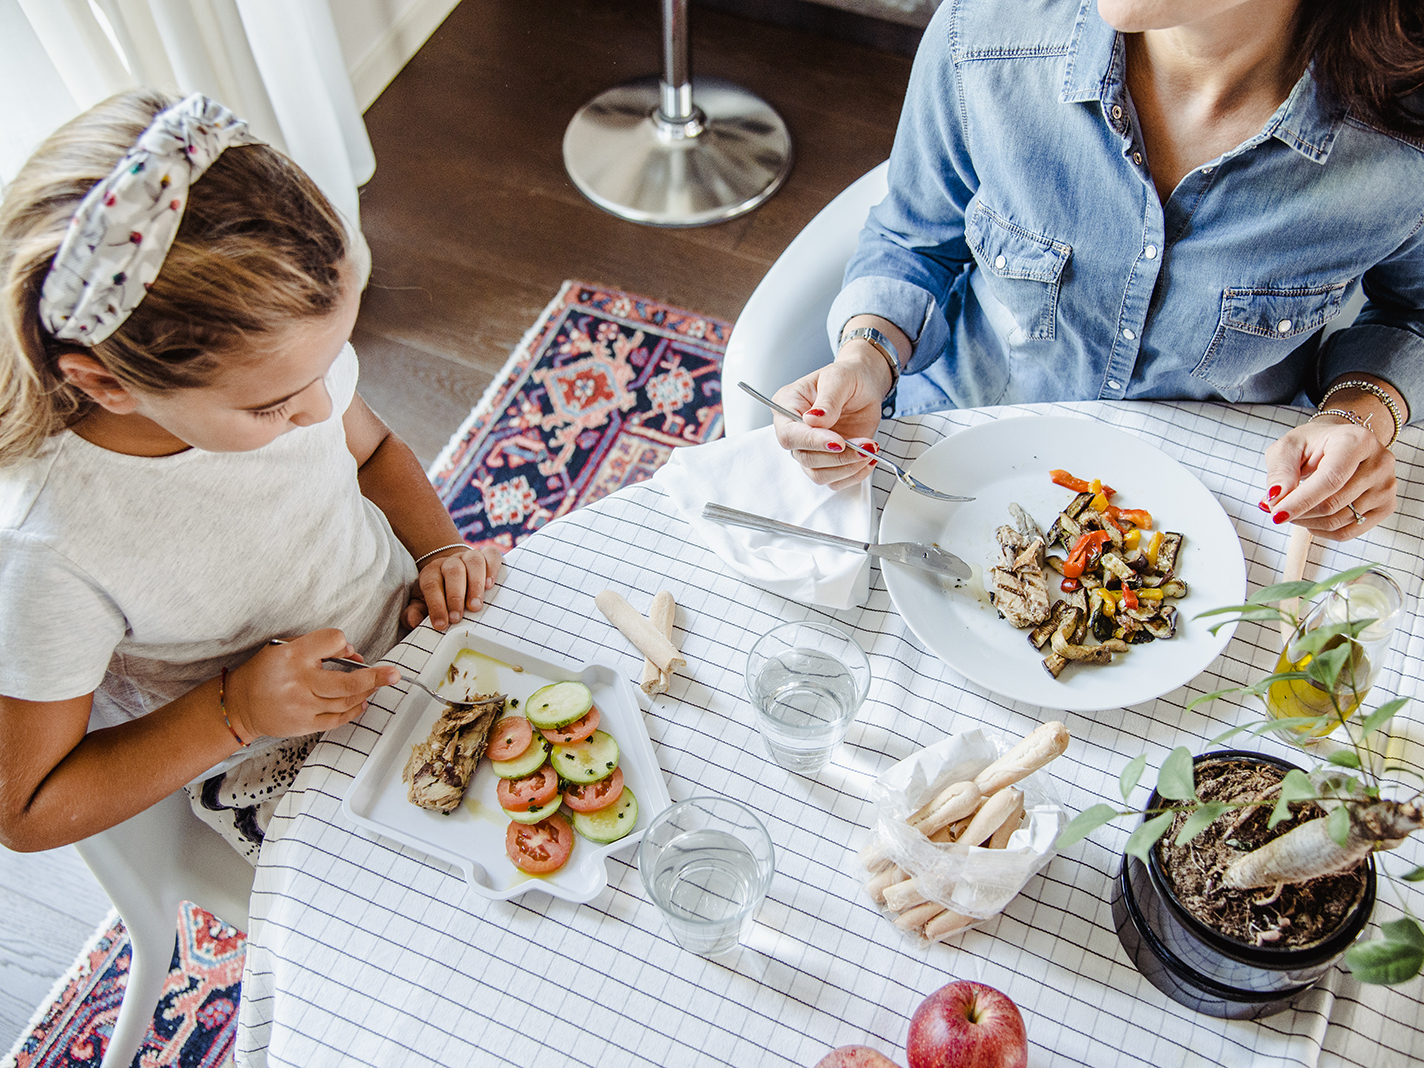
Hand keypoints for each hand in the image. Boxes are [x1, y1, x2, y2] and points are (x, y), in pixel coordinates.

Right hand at [226, 630, 398, 740]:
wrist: (240, 704)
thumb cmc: (266, 671)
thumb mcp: (285, 647)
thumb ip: (319, 646)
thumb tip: (353, 653)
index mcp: (293, 655)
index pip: (333, 641)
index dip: (342, 644)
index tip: (344, 649)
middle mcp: (299, 682)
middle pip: (348, 682)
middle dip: (376, 677)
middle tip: (395, 675)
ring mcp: (302, 706)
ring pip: (347, 701)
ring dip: (367, 692)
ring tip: (377, 684)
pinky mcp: (304, 724)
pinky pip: (338, 718)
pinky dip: (354, 710)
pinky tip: (363, 702)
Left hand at [404, 544, 503, 629]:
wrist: (454, 571)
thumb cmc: (440, 593)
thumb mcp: (422, 603)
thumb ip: (414, 612)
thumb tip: (412, 621)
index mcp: (432, 572)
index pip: (431, 585)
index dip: (435, 605)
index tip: (441, 625)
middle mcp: (450, 561)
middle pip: (453, 571)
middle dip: (455, 596)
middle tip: (457, 618)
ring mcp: (469, 557)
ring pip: (473, 562)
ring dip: (475, 585)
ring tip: (476, 606)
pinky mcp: (487, 555)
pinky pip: (492, 556)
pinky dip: (493, 568)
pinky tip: (491, 585)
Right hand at [772, 347, 887, 489]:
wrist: (866, 386)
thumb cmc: (849, 377)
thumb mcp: (839, 378)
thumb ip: (828, 400)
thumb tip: (814, 420)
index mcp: (787, 406)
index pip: (790, 434)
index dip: (813, 442)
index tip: (839, 442)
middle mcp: (795, 431)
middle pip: (805, 458)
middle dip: (838, 457)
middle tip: (865, 445)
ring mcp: (811, 449)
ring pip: (819, 474)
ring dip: (848, 467)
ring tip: (870, 448)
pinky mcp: (828, 462)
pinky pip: (835, 481)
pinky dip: (854, 474)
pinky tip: (868, 458)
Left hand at [1262, 418, 1396, 540]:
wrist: (1341, 443)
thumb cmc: (1314, 444)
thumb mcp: (1288, 448)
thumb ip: (1280, 472)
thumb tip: (1275, 499)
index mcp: (1357, 441)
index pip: (1330, 479)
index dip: (1301, 500)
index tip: (1277, 514)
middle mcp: (1379, 463)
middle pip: (1334, 504)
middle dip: (1298, 512)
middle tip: (1277, 509)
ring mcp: (1386, 487)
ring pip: (1339, 521)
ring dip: (1307, 522)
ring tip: (1293, 510)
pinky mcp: (1385, 506)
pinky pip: (1348, 532)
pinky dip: (1322, 530)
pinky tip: (1311, 517)